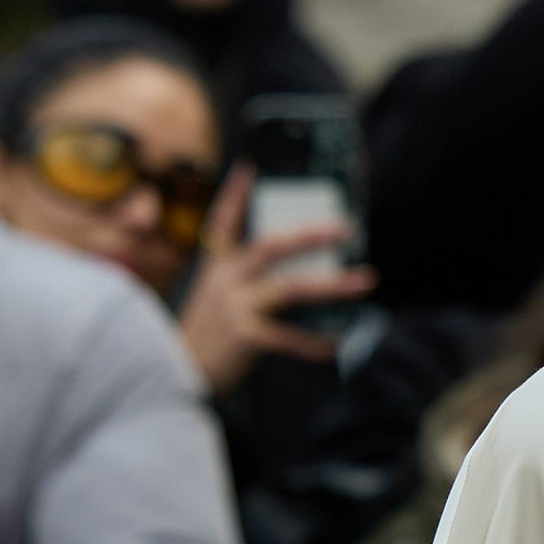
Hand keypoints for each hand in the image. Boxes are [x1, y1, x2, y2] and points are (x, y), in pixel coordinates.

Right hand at [175, 166, 373, 394]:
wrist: (178, 376)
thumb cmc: (206, 337)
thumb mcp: (215, 300)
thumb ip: (243, 283)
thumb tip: (296, 274)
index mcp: (216, 268)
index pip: (224, 222)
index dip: (237, 194)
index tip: (251, 168)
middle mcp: (225, 281)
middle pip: (272, 246)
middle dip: (311, 235)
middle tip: (345, 228)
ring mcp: (235, 306)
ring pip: (291, 288)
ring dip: (332, 285)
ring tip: (364, 280)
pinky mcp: (245, 336)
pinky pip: (290, 337)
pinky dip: (315, 342)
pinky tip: (337, 344)